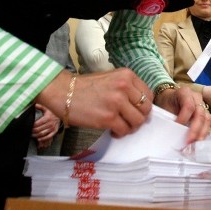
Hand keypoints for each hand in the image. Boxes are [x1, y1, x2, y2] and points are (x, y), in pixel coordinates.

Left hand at [32, 103, 60, 148]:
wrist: (62, 116)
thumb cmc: (52, 113)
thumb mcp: (47, 109)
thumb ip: (40, 107)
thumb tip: (34, 104)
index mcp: (47, 118)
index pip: (37, 124)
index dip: (31, 126)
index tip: (28, 126)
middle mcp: (50, 124)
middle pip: (38, 129)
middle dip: (32, 131)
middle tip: (28, 131)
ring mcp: (52, 128)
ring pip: (42, 134)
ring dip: (36, 135)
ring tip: (32, 135)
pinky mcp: (54, 132)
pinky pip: (48, 137)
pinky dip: (43, 139)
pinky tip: (38, 139)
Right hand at [36, 68, 152, 137]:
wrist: (62, 92)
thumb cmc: (85, 87)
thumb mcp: (111, 79)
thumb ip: (127, 89)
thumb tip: (141, 106)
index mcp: (127, 75)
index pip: (148, 95)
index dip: (143, 106)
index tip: (135, 111)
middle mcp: (124, 87)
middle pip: (146, 109)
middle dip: (138, 118)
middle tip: (128, 121)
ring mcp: (117, 102)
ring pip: (137, 121)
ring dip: (130, 127)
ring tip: (120, 126)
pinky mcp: (108, 117)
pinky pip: (124, 130)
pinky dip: (120, 133)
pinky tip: (112, 131)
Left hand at [156, 86, 210, 141]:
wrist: (168, 98)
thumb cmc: (166, 102)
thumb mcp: (164, 106)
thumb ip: (170, 117)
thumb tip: (173, 134)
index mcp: (185, 92)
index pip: (189, 106)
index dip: (184, 118)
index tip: (177, 128)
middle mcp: (197, 98)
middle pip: (200, 114)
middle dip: (195, 129)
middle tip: (189, 141)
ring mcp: (203, 105)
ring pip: (207, 119)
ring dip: (203, 132)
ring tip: (197, 143)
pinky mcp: (206, 112)